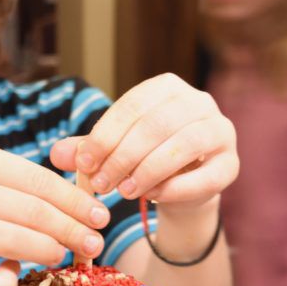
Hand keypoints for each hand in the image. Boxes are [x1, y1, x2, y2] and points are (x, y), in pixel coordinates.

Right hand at [0, 142, 111, 285]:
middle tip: (94, 243)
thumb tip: (83, 203)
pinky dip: (3, 285)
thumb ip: (21, 181)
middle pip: (30, 211)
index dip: (74, 200)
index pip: (37, 179)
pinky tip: (12, 277)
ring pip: (10, 242)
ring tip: (64, 255)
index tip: (99, 215)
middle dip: (70, 229)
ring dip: (47, 251)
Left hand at [50, 73, 238, 209]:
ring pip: (183, 146)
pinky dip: (175, 188)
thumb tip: (56, 154)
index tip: (84, 162)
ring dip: (148, 171)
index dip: (106, 134)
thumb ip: (86, 149)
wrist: (182, 186)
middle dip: (124, 156)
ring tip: (124, 192)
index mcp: (167, 88)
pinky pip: (206, 176)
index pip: (133, 105)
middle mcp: (199, 102)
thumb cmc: (142, 158)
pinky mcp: (230, 164)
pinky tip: (152, 197)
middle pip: (157, 124)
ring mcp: (220, 131)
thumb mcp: (112, 151)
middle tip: (101, 184)